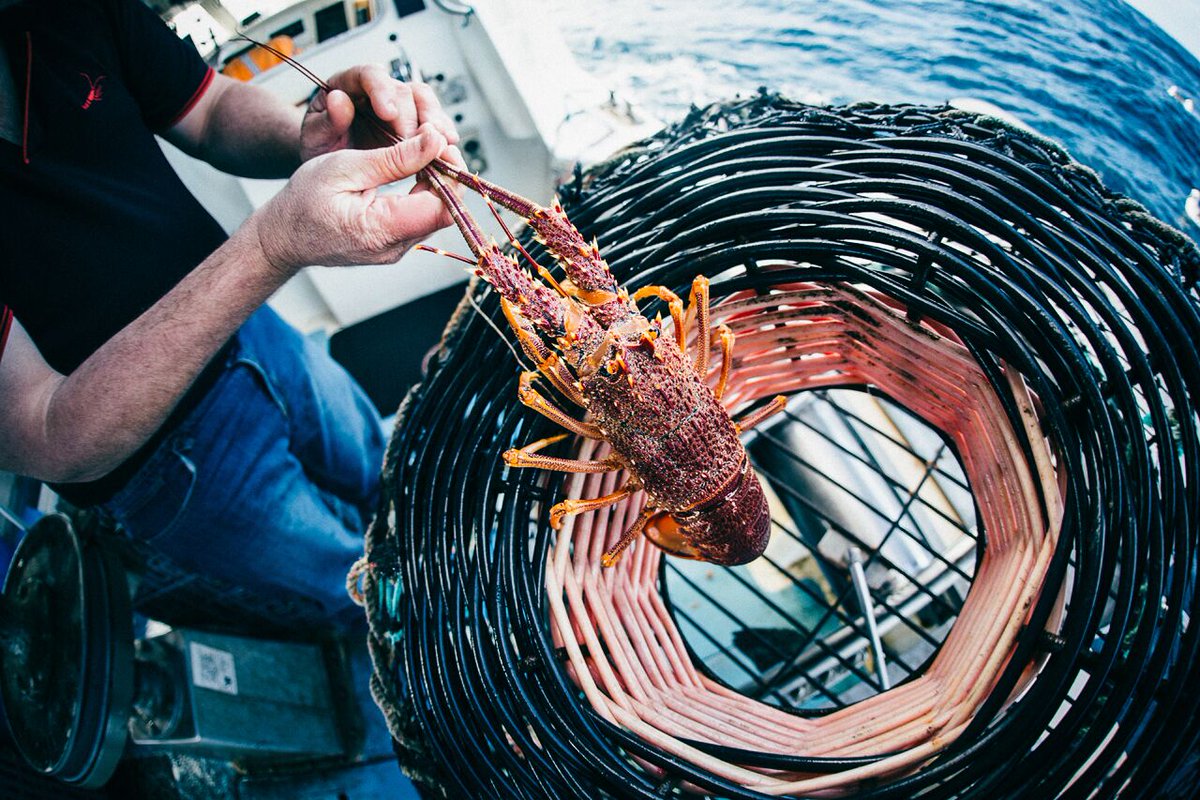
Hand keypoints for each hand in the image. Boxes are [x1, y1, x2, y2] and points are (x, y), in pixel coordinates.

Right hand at [250, 124, 454, 274]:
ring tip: (422, 149)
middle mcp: (394, 248)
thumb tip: (434, 142)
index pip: (442, 207)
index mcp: (381, 230)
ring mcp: (395, 250)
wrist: (282, 236)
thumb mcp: (346, 167)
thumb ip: (395, 158)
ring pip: (435, 213)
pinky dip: (422, 190)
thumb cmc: (304, 201)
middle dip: (446, 173)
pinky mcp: (393, 245)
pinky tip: (412, 167)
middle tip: (432, 140)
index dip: (451, 173)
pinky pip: (420, 217)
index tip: (440, 142)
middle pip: (444, 211)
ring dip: (436, 180)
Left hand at [300, 65, 458, 160]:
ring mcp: (398, 107)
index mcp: (349, 85)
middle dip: (412, 117)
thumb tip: (337, 100)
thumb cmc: (322, 147)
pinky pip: (434, 121)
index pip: (369, 74)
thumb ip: (326, 121)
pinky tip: (448, 146)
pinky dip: (443, 133)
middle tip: (413, 143)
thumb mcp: (315, 138)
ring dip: (434, 121)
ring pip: (424, 101)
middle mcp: (377, 91)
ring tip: (438, 143)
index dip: (381, 90)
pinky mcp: (413, 124)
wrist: (330, 167)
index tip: (387, 113)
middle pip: (403, 90)